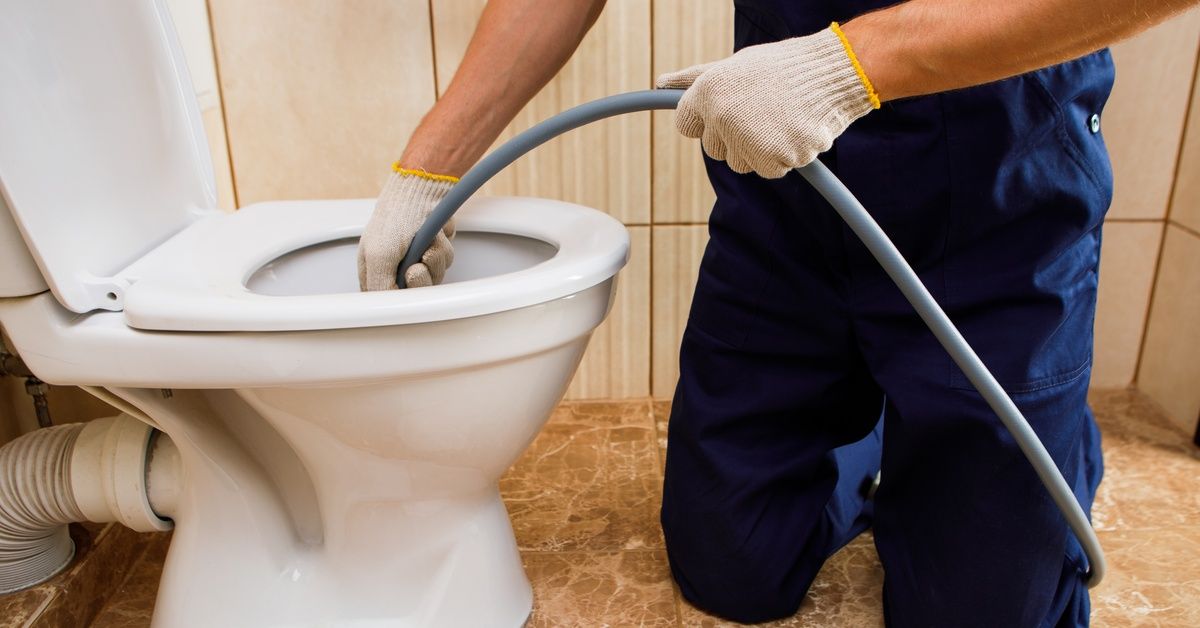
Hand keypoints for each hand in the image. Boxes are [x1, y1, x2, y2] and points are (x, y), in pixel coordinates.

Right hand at [357, 167, 457, 290]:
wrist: (424, 190)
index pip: (388, 300)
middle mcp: (394, 266)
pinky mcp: (433, 248)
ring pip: (433, 277)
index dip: (402, 298)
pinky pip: (444, 261)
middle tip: (419, 264)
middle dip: (423, 278)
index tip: (407, 284)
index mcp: (373, 269)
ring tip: (428, 242)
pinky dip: (443, 248)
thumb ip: (380, 286)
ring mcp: (416, 257)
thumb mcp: (379, 256)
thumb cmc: (397, 218)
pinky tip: (437, 236)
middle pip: (415, 292)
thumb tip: (389, 307)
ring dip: (435, 259)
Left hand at [655, 24, 878, 178]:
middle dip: (734, 138)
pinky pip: (768, 170)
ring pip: (740, 164)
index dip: (708, 120)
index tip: (729, 110)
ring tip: (780, 118)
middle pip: (713, 150)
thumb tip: (661, 82)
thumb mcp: (733, 65)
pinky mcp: (772, 160)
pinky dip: (783, 157)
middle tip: (762, 111)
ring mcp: (746, 140)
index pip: (686, 126)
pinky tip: (794, 130)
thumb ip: (695, 79)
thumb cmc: (782, 67)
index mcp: (707, 92)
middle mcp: (721, 117)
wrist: (833, 72)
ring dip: (759, 149)